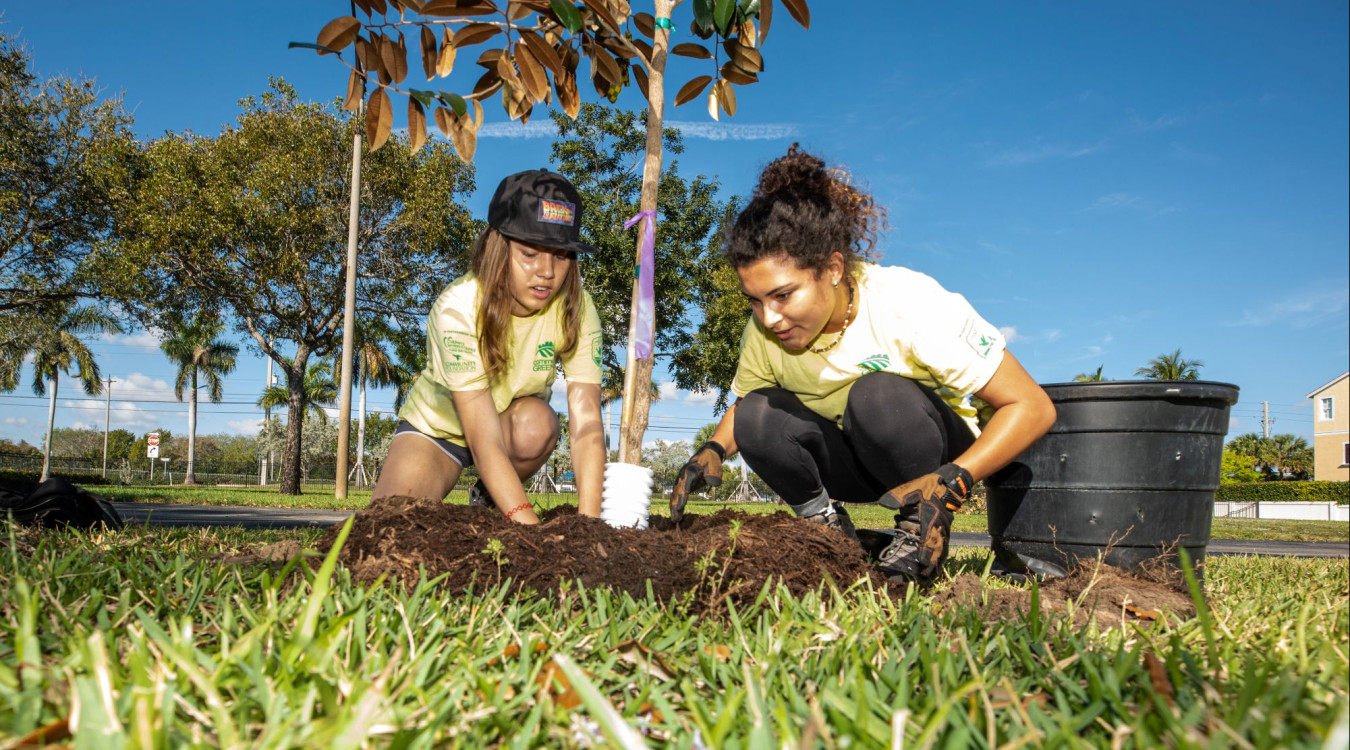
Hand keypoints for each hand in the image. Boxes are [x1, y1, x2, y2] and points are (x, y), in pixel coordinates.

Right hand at [669, 441, 724, 521]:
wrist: (706, 455)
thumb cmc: (711, 461)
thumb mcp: (715, 465)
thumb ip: (714, 474)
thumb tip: (713, 483)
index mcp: (690, 471)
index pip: (685, 486)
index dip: (682, 497)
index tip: (680, 507)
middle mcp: (682, 476)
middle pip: (677, 492)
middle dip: (676, 506)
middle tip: (675, 519)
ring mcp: (681, 480)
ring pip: (675, 495)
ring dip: (674, 508)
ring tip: (675, 520)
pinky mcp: (682, 484)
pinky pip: (677, 496)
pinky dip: (676, 505)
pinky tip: (677, 515)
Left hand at [876, 464, 972, 581]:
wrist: (947, 485)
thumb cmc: (927, 487)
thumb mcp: (912, 489)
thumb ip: (898, 497)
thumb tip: (884, 504)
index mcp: (930, 517)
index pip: (927, 537)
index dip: (924, 551)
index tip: (921, 562)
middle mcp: (938, 526)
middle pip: (935, 548)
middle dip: (930, 563)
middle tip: (924, 577)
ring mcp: (943, 530)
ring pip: (941, 549)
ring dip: (936, 564)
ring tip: (930, 577)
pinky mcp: (945, 531)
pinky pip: (944, 547)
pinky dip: (941, 558)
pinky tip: (938, 567)